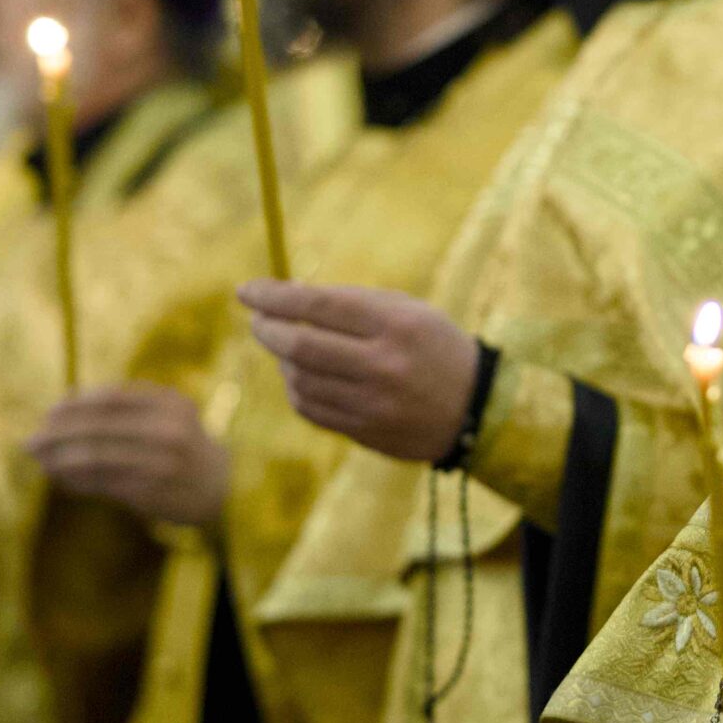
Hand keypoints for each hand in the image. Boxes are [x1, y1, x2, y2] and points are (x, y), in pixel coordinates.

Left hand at [27, 382, 229, 526]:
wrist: (224, 485)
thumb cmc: (182, 445)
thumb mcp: (166, 414)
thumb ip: (124, 407)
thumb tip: (63, 404)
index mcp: (170, 403)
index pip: (110, 399)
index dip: (74, 406)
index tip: (48, 414)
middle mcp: (169, 430)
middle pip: (98, 429)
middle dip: (58, 435)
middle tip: (31, 442)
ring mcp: (163, 463)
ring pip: (97, 459)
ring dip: (61, 462)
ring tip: (42, 463)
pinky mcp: (154, 492)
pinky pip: (104, 485)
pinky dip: (78, 482)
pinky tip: (64, 480)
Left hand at [236, 280, 476, 461]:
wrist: (475, 407)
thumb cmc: (432, 346)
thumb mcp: (406, 311)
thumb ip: (351, 304)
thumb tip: (286, 300)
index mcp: (397, 324)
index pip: (320, 305)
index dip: (276, 297)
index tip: (247, 291)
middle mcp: (384, 364)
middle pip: (301, 346)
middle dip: (268, 330)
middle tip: (258, 322)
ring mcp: (373, 403)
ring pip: (300, 380)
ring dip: (283, 361)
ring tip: (288, 350)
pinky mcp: (365, 431)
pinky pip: (311, 408)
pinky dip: (297, 389)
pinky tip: (303, 377)